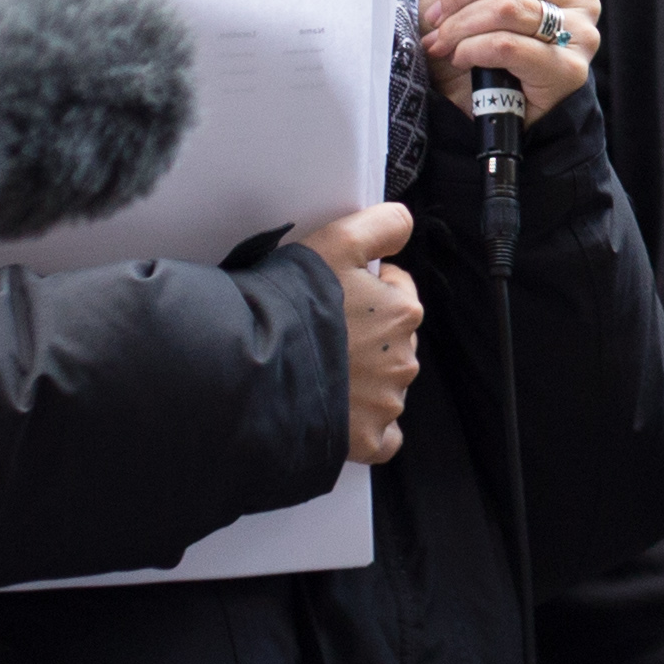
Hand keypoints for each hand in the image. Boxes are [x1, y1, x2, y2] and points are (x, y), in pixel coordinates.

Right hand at [296, 202, 421, 465]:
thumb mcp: (337, 242)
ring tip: (319, 370)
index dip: (367, 286)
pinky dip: (369, 428)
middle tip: (323, 333)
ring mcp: (386, 403)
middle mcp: (403, 360)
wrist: (257, 370)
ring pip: (385, 384)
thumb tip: (405, 224)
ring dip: (362, 378)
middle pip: (391, 339)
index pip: (398, 291)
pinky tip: (345, 416)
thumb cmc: (294, 306)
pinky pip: (383, 437)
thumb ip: (381, 225)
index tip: (338, 292)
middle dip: (365, 334)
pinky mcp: (366, 440)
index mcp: (403, 312)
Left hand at [419, 0, 598, 121]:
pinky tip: (462, 58)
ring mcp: (580, 33)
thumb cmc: (468, 36)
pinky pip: (509, 45)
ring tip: (443, 40)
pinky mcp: (569, 69)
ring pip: (509, 8)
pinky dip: (473, 49)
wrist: (473, 104)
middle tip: (436, 17)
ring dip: (461, 25)